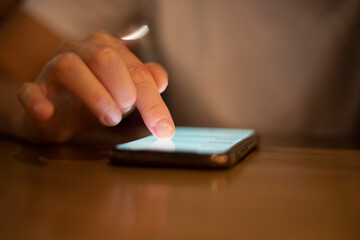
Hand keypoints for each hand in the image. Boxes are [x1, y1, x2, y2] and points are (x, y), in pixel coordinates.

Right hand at [17, 31, 174, 142]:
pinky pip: (30, 91)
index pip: (136, 69)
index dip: (152, 100)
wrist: (58, 114)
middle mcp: (80, 51)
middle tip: (127, 113)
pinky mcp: (34, 90)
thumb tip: (161, 81)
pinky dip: (38, 101)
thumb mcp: (125, 93)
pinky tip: (47, 112)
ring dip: (94, 95)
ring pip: (69, 67)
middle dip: (123, 88)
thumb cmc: (95, 99)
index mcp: (108, 49)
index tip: (163, 128)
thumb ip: (145, 85)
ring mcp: (53, 69)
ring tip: (109, 118)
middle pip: (105, 57)